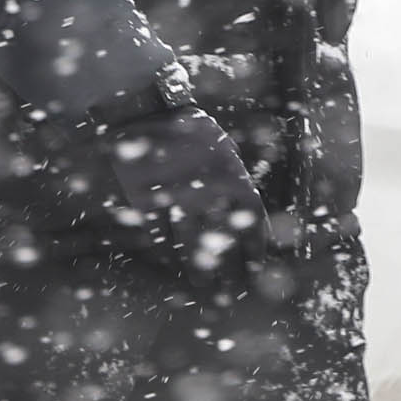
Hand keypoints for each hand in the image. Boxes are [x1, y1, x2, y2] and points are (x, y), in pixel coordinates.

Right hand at [103, 105, 268, 270]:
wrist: (143, 110)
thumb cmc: (185, 124)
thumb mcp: (218, 140)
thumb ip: (232, 166)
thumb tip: (242, 196)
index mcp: (231, 173)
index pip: (252, 218)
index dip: (256, 246)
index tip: (257, 266)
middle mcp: (207, 190)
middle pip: (222, 238)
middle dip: (229, 268)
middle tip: (232, 290)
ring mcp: (176, 199)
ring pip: (190, 242)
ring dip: (198, 268)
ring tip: (203, 286)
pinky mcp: (147, 203)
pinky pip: (159, 234)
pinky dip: (166, 251)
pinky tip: (171, 263)